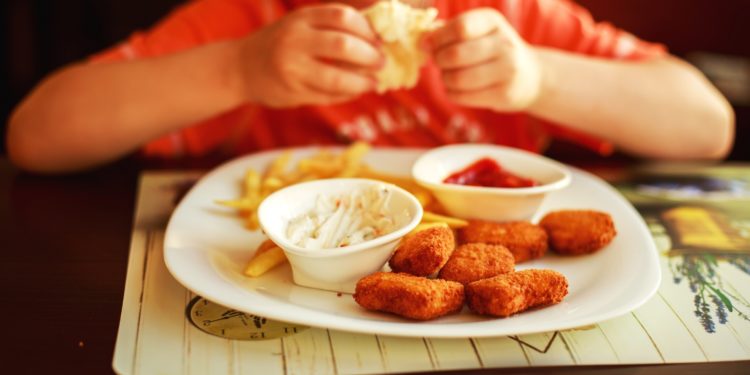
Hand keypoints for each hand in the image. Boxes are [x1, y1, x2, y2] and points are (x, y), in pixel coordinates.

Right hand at [238, 4, 383, 106]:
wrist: (241, 67)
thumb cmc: (281, 42)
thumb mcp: (303, 22)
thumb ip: (334, 20)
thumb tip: (379, 19)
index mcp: (301, 18)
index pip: (342, 16)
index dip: (367, 28)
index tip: (379, 38)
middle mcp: (294, 40)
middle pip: (342, 46)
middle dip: (369, 56)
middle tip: (381, 62)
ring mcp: (292, 68)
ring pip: (337, 77)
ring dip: (362, 82)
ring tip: (373, 82)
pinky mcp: (292, 92)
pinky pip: (329, 96)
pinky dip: (348, 94)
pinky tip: (356, 91)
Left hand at [428, 8, 541, 111]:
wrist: (529, 76)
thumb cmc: (491, 51)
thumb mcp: (477, 32)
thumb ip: (449, 32)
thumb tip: (422, 42)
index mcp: (493, 21)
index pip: (459, 28)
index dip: (437, 38)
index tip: (427, 45)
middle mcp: (504, 43)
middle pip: (455, 54)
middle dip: (438, 61)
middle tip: (439, 63)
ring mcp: (507, 70)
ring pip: (457, 78)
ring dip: (444, 79)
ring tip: (448, 76)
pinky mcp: (504, 94)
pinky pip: (462, 96)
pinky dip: (451, 93)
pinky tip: (457, 88)